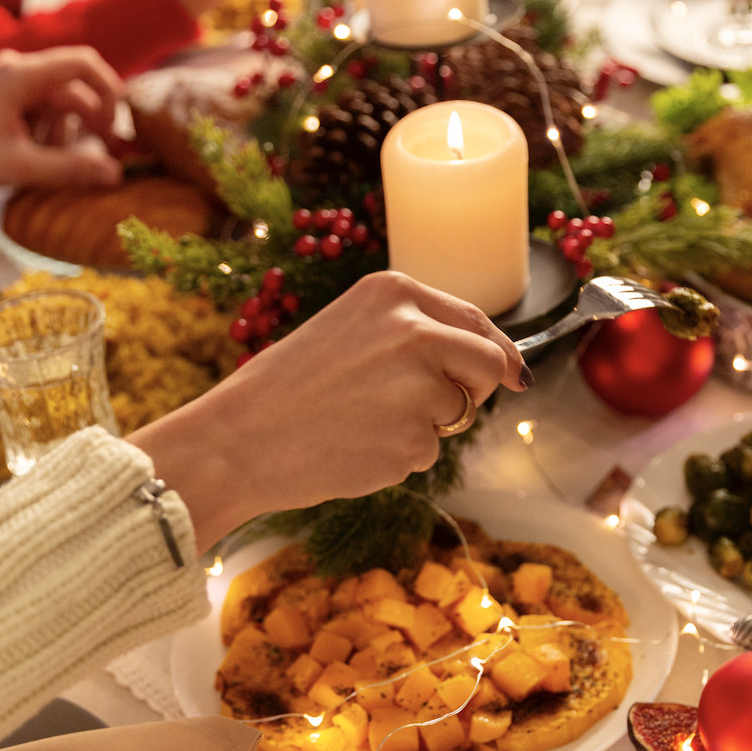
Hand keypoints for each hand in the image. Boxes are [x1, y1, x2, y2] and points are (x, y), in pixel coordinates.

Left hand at [0, 48, 123, 199]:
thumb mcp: (21, 167)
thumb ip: (72, 168)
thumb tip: (116, 174)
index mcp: (19, 75)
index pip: (81, 63)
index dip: (110, 87)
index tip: (121, 120)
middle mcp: (15, 68)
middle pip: (73, 89)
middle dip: (91, 122)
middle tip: (105, 154)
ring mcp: (7, 79)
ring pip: (58, 101)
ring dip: (66, 132)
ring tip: (55, 162)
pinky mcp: (3, 93)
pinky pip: (41, 106)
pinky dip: (48, 130)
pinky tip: (39, 155)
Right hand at [129, 272, 531, 551]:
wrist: (239, 439)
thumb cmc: (289, 386)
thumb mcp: (351, 329)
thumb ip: (415, 333)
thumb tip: (499, 365)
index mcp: (395, 293)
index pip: (476, 320)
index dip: (498, 351)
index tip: (512, 374)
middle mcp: (414, 331)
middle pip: (488, 364)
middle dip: (474, 390)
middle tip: (430, 407)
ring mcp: (417, 386)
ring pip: (456, 413)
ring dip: (424, 426)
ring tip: (361, 422)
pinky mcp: (412, 439)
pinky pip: (428, 452)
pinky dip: (399, 457)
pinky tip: (354, 446)